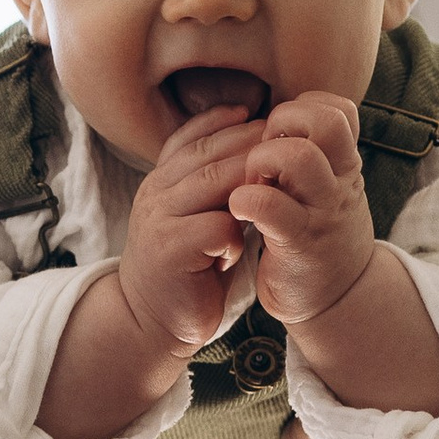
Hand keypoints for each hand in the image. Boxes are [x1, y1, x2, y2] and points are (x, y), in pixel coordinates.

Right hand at [110, 106, 265, 366]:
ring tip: (279, 186)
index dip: (225, 122)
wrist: (151, 322)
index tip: (261, 115)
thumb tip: (255, 149)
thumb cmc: (187, 268)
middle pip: (208, 153)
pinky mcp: (170, 249)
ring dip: (251, 181)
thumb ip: (211, 187)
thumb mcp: (194, 218)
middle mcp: (155, 193)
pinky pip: (215, 226)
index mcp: (160, 181)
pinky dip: (236, 231)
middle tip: (287, 142)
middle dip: (250, 144)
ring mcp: (159, 219)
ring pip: (213, 181)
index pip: (191, 137)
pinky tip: (243, 245)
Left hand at [227, 94, 375, 330]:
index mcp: (343, 164)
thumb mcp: (324, 188)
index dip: (301, 109)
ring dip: (261, 161)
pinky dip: (247, 200)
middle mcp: (340, 182)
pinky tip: (238, 208)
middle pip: (325, 122)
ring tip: (249, 183)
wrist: (337, 299)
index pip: (336, 109)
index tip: (277, 136)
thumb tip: (270, 119)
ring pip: (299, 158)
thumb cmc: (318, 235)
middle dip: (281, 125)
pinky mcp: (301, 243)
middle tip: (260, 154)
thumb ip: (309, 155)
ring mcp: (323, 212)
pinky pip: (273, 207)